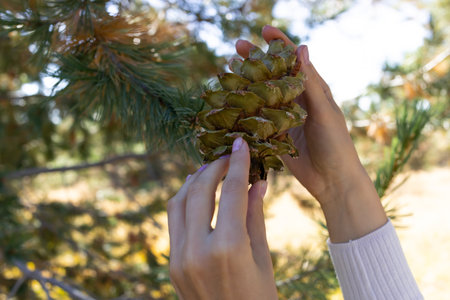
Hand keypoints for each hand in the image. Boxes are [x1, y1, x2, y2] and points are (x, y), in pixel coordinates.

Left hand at [167, 137, 277, 299]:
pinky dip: (184, 200)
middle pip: (199, 191)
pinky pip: (174, 221)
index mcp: (228, 249)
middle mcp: (197, 250)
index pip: (231, 192)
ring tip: (210, 169)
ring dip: (194, 180)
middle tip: (227, 155)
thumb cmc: (258, 299)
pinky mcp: (172, 263)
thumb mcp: (262, 257)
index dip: (237, 163)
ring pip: (178, 202)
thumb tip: (257, 180)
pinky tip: (197, 192)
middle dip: (214, 167)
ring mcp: (179, 257)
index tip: (241, 143)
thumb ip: (254, 214)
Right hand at [236, 26, 386, 241]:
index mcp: (312, 89)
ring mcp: (284, 117)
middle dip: (256, 59)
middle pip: (273, 73)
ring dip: (246, 82)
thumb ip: (310, 84)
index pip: (294, 60)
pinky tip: (230, 103)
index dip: (279, 43)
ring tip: (228, 70)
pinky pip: (258, 118)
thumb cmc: (336, 144)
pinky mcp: (275, 135)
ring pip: (262, 94)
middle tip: (237, 47)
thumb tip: (302, 48)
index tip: (264, 30)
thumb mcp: (323, 112)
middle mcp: (296, 100)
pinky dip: (245, 110)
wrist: (333, 180)